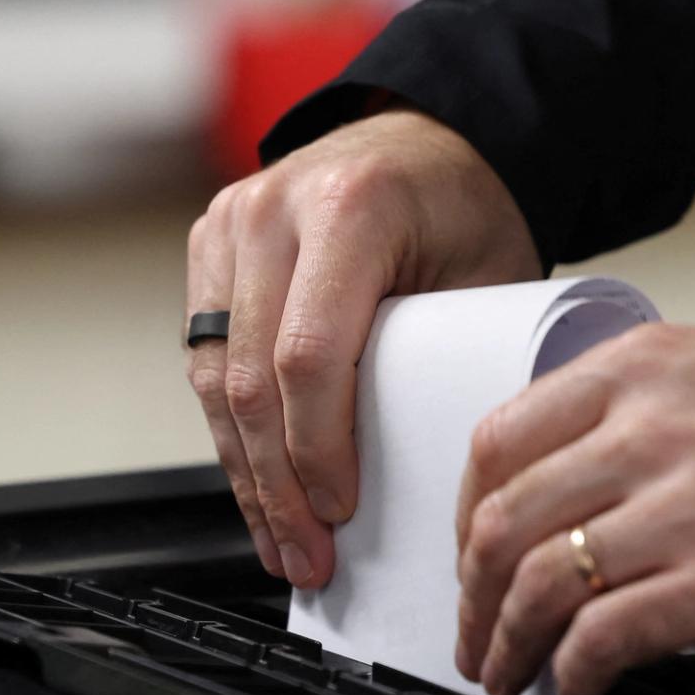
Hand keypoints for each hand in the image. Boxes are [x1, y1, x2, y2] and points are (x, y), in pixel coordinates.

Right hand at [186, 107, 539, 587]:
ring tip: (279, 543)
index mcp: (350, 206)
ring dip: (245, 475)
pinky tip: (256, 488)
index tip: (340, 511)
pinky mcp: (207, 248)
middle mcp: (273, 209)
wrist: (428, 138)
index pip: (309, 355)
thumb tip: (429, 482)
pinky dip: (230, 434)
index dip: (317, 449)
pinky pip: (205, 361)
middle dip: (276, 486)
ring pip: (214, 380)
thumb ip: (449, 363)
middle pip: (250, 379)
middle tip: (305, 556)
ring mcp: (229, 225)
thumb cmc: (464, 208)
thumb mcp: (489, 278)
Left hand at [453, 324, 694, 694]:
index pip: (498, 442)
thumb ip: (634, 418)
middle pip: (502, 520)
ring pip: (536, 584)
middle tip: (474, 631)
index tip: (470, 553)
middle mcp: (647, 431)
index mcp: (640, 370)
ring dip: (506, 643)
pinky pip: (601, 638)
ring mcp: (680, 508)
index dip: (465, 515)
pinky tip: (575, 691)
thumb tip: (564, 490)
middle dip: (472, 594)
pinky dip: (571, 675)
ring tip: (508, 672)